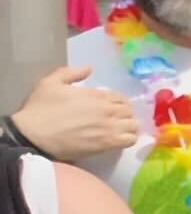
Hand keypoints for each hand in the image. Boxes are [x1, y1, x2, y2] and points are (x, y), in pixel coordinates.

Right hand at [10, 64, 135, 160]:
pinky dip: (128, 139)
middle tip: (113, 120)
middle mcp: (107, 110)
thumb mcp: (50, 83)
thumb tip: (88, 68)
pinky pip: (129, 141)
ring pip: (133, 126)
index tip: (109, 107)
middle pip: (129, 111)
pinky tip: (118, 140)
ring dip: (128, 127)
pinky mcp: (107, 145)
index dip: (117, 102)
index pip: (121, 98)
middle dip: (123, 114)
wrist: (33, 135)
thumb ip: (70, 73)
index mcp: (97, 95)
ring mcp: (109, 128)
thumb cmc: (40, 109)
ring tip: (117, 130)